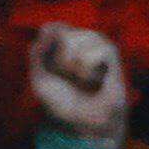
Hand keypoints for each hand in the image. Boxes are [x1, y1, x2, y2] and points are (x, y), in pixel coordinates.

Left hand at [28, 22, 129, 146]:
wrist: (82, 122)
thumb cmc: (62, 101)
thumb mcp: (39, 78)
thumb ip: (37, 52)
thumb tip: (48, 26)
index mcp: (61, 43)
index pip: (51, 27)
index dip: (47, 47)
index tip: (52, 70)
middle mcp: (80, 39)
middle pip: (61, 33)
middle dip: (59, 60)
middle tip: (69, 77)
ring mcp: (97, 44)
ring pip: (75, 40)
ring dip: (73, 65)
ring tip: (82, 79)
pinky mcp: (111, 53)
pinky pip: (95, 51)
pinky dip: (88, 69)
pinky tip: (95, 80)